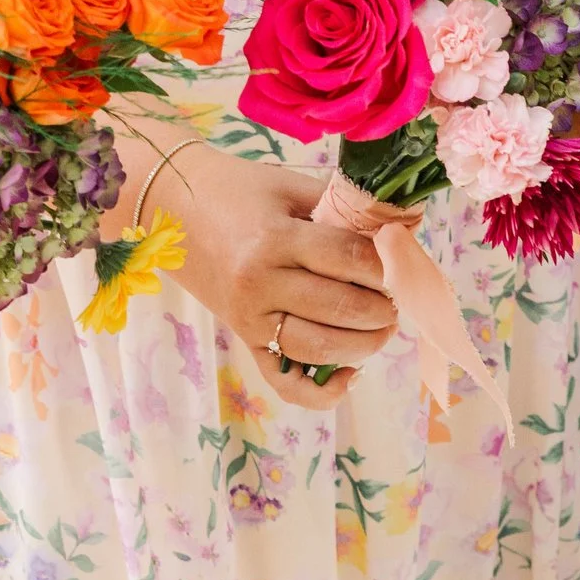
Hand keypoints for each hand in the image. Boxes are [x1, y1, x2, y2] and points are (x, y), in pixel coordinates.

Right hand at [155, 145, 399, 409]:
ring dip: (365, 344)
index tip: (402, 262)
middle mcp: (259, 284)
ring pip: (320, 348)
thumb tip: (404, 231)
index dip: (387, 265)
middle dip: (384, 307)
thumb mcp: (293, 188)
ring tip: (383, 326)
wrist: (175, 212)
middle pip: (341, 308)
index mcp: (275, 239)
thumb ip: (345, 209)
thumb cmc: (243, 194)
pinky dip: (322, 391)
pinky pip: (285, 382)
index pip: (350, 259)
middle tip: (398, 297)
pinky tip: (351, 376)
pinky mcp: (244, 342)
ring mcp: (249, 320)